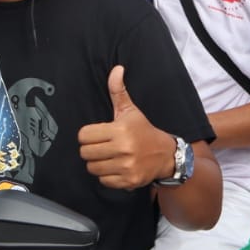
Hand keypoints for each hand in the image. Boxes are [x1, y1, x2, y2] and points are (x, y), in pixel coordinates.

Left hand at [77, 66, 172, 189]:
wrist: (166, 155)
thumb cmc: (143, 130)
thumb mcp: (130, 111)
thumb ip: (118, 91)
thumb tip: (116, 69)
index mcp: (120, 129)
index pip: (84, 135)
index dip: (87, 135)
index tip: (97, 135)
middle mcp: (123, 148)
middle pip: (85, 153)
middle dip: (91, 150)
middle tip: (101, 147)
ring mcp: (126, 166)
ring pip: (92, 168)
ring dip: (97, 164)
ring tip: (108, 157)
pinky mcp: (129, 180)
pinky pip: (103, 181)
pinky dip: (107, 176)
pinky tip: (116, 167)